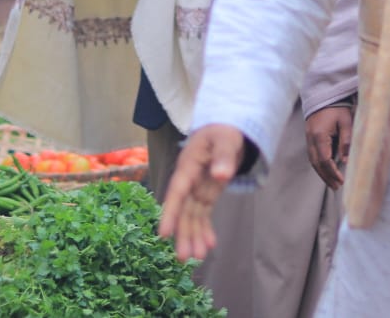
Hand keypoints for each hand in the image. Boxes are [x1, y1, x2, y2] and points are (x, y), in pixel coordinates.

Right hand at [158, 124, 244, 260]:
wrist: (223, 130)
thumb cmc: (222, 132)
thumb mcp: (226, 139)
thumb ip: (223, 155)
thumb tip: (221, 175)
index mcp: (188, 165)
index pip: (177, 191)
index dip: (170, 213)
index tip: (163, 234)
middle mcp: (188, 180)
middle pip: (182, 209)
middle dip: (182, 233)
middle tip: (183, 258)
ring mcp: (196, 188)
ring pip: (191, 216)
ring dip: (193, 236)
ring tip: (197, 258)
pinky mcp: (205, 194)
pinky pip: (202, 214)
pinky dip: (205, 230)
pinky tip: (209, 245)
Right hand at [305, 105, 352, 189]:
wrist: (322, 96)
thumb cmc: (337, 108)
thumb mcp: (346, 122)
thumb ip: (346, 142)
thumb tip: (346, 161)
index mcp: (319, 135)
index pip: (325, 160)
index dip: (333, 172)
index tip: (342, 180)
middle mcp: (311, 139)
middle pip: (317, 164)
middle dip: (327, 177)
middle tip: (337, 187)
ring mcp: (308, 139)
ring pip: (313, 161)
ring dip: (322, 174)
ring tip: (332, 184)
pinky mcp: (309, 138)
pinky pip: (313, 156)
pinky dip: (319, 166)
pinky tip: (327, 172)